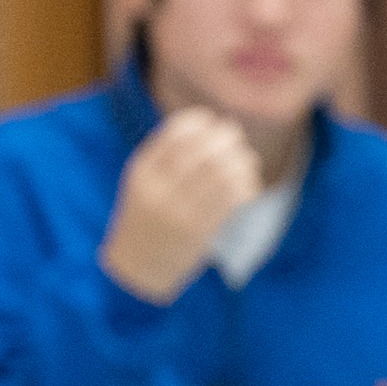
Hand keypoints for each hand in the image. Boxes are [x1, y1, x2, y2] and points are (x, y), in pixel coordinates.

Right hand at [98, 107, 267, 303]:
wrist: (137, 265)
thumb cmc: (148, 216)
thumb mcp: (144, 182)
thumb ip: (168, 156)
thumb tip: (211, 124)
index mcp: (141, 171)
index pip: (174, 134)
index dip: (200, 121)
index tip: (213, 121)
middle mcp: (158, 189)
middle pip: (202, 152)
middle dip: (226, 138)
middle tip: (236, 137)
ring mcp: (178, 211)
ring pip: (220, 174)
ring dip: (241, 161)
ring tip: (246, 160)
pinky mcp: (199, 230)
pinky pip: (231, 200)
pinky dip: (246, 186)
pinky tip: (249, 184)